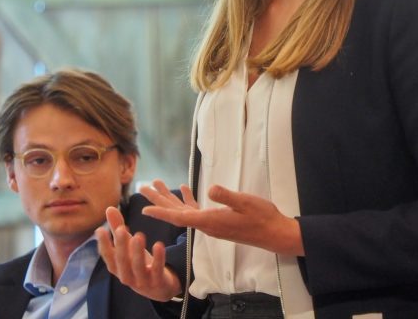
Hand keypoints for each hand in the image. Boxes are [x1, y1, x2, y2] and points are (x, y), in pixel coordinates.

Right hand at [95, 206, 181, 300]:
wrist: (160, 288)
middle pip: (121, 262)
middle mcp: (127, 276)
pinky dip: (158, 258)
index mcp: (118, 268)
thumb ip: (118, 228)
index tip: (100, 230)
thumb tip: (109, 208)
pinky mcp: (158, 282)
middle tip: (121, 229)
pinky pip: (157, 270)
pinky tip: (159, 244)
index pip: (108, 257)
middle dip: (120, 246)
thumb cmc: (140, 263)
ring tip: (138, 235)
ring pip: (138, 267)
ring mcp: (142, 281)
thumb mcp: (129, 247)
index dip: (103, 245)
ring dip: (137, 252)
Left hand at [141, 179, 303, 255]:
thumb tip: (210, 188)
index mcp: (211, 221)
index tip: (145, 210)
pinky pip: (197, 211)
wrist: (273, 233)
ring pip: (185, 211)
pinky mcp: (218, 221)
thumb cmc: (262, 217)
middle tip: (144, 188)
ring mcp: (212, 224)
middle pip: (177, 214)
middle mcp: (207, 225)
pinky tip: (184, 190)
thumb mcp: (246, 203)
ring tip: (157, 185)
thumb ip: (227, 196)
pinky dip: (188, 200)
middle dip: (160, 202)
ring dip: (171, 199)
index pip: (180, 218)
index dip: (162, 213)